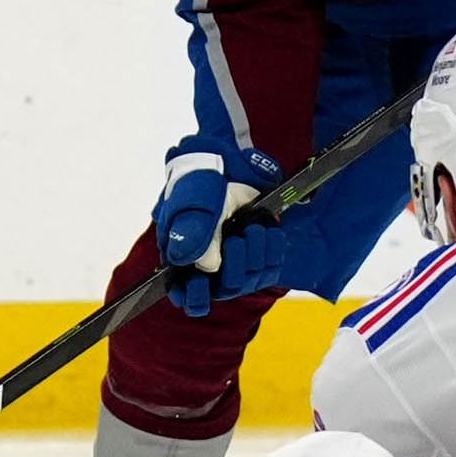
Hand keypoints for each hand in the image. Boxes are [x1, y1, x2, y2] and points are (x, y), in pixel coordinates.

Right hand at [154, 136, 286, 317]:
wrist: (234, 159)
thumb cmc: (204, 179)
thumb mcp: (193, 199)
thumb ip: (190, 230)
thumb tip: (193, 264)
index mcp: (183, 254)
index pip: (184, 292)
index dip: (193, 297)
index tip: (201, 287)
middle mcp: (209, 263)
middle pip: (223, 289)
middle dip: (234, 269)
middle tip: (236, 241)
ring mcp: (236, 259)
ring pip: (248, 281)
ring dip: (255, 255)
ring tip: (253, 229)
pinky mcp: (259, 253)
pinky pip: (270, 268)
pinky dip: (272, 251)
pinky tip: (268, 232)